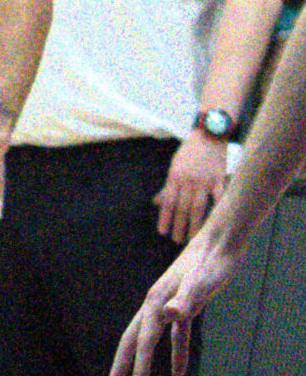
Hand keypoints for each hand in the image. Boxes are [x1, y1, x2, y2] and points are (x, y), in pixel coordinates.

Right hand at [111, 218, 242, 375]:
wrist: (220, 243)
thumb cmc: (212, 263)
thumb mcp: (202, 282)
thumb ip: (185, 299)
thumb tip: (168, 315)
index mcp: (155, 302)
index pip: (141, 341)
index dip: (136, 366)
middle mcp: (156, 305)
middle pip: (132, 340)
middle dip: (121, 366)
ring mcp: (169, 306)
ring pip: (149, 339)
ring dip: (141, 362)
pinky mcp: (185, 307)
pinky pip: (176, 336)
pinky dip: (176, 353)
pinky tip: (178, 372)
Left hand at [154, 125, 225, 245]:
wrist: (208, 135)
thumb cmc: (189, 152)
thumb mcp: (174, 166)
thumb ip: (167, 186)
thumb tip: (156, 202)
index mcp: (175, 177)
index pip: (168, 202)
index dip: (165, 217)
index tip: (162, 231)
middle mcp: (188, 180)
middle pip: (182, 207)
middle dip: (179, 225)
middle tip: (177, 240)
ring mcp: (205, 180)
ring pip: (199, 206)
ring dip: (195, 224)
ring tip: (193, 238)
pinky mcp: (219, 178)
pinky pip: (218, 196)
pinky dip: (217, 209)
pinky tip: (216, 222)